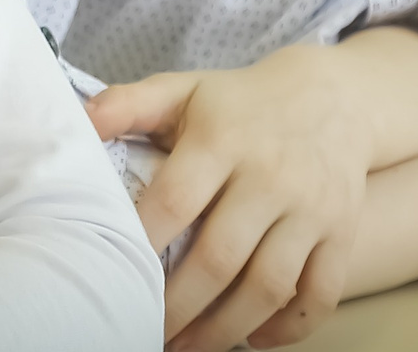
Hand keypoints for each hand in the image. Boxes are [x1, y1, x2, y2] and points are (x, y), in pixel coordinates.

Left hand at [85, 46, 367, 350]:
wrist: (333, 98)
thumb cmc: (239, 104)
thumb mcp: (184, 90)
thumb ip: (128, 104)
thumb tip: (77, 122)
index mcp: (223, 139)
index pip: (177, 200)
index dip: (143, 243)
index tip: (111, 276)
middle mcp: (270, 175)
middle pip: (220, 257)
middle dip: (177, 307)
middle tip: (143, 330)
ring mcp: (311, 208)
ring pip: (269, 286)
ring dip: (224, 329)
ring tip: (186, 348)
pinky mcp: (341, 233)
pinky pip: (320, 294)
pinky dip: (288, 329)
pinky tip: (252, 338)